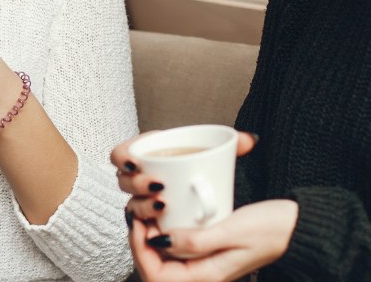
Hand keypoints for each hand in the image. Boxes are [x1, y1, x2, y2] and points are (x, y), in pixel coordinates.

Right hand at [110, 131, 257, 224]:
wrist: (218, 198)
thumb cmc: (209, 169)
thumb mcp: (217, 155)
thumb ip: (231, 145)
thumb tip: (251, 140)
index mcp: (148, 153)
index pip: (120, 153)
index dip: (122, 156)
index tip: (136, 161)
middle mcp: (141, 177)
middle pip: (124, 180)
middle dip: (136, 183)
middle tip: (158, 184)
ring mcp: (145, 200)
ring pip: (132, 203)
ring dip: (142, 205)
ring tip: (162, 204)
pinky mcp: (154, 220)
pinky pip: (142, 224)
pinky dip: (146, 226)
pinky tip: (155, 230)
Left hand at [128, 200, 298, 281]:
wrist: (294, 227)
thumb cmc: (271, 229)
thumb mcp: (233, 230)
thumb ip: (196, 240)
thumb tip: (161, 242)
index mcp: (206, 277)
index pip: (155, 276)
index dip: (139, 250)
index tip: (137, 222)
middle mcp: (202, 276)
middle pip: (154, 270)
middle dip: (140, 244)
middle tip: (139, 215)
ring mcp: (203, 266)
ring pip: (162, 260)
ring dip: (149, 239)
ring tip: (148, 214)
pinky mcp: (205, 253)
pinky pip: (175, 251)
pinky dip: (164, 235)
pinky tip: (164, 217)